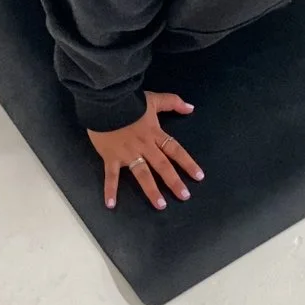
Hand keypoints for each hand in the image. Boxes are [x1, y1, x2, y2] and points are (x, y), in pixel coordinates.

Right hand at [88, 92, 204, 211]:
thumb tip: (191, 108)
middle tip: (184, 196)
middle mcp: (144, 146)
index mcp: (155, 134)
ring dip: (151, 190)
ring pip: (142, 174)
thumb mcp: (154, 99)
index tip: (199, 176)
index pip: (175, 150)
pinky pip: (111, 176)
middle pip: (162, 166)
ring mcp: (128, 153)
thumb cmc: (129, 101)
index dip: (188, 163)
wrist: (105, 100)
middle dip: (174, 181)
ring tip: (160, 205)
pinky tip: (110, 204)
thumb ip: (173, 102)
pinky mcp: (111, 157)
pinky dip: (110, 190)